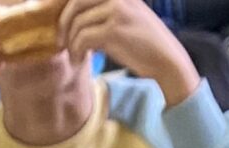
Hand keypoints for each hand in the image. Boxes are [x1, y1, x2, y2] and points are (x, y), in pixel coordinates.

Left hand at [57, 0, 195, 96]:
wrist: (167, 60)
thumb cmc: (145, 44)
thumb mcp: (127, 17)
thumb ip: (106, 12)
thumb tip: (76, 18)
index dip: (68, 10)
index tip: (64, 28)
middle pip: (75, 3)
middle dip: (63, 24)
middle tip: (61, 42)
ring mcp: (116, 11)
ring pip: (77, 23)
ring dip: (71, 43)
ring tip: (75, 56)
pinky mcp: (114, 30)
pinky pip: (83, 38)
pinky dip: (77, 52)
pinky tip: (79, 60)